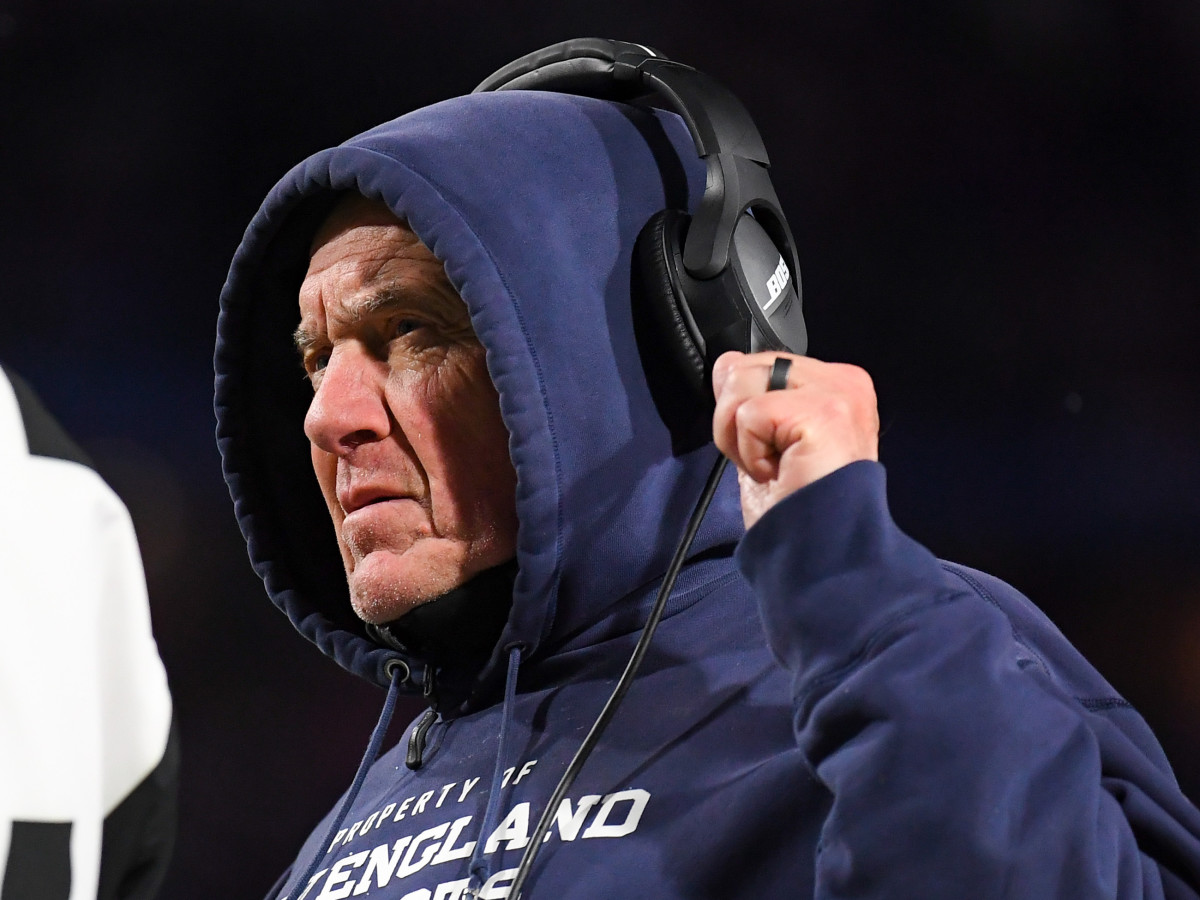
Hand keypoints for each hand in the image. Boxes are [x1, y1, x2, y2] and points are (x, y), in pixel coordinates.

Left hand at [711, 351, 879, 528]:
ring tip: (774, 467)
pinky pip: (749, 414)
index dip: (746, 410)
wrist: (820, 552)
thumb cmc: (799, 506)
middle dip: (737, 422)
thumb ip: (751, 397)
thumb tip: (725, 363)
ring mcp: (837, 393)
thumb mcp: (766, 442)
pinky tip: (779, 473)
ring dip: (740, 438)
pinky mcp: (823, 410)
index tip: (774, 452)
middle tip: (770, 463)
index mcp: (836, 385)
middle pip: (746, 367)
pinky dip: (750, 453)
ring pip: (741, 383)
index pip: (763, 363)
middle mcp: (843, 382)